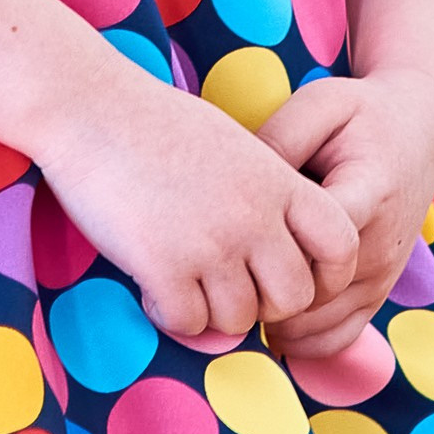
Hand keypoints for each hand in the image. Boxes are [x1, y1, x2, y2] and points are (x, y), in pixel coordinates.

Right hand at [36, 73, 358, 341]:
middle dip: (263, 303)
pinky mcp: (165, 268)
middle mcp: (254, 215)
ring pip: (239, 320)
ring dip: (211, 310)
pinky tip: (152, 283)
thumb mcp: (233, 146)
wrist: (92, 109)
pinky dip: (171, 313)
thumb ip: (264, 197)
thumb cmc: (156, 124)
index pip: (341, 245)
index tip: (292, 277)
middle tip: (226, 285)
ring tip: (183, 277)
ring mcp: (212, 243)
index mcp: (277, 179)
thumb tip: (274, 255)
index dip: (327, 274)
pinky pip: (189, 324)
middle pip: (293, 298)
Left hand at [253, 68, 433, 358]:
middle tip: (218, 272)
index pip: (318, 243)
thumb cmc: (361, 114)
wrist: (418, 129)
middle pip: (311, 297)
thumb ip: (279, 141)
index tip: (230, 240)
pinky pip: (336, 339)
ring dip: (274, 320)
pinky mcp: (379, 293)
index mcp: (370, 193)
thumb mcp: (320, 105)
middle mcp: (381, 245)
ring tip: (237, 289)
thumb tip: (232, 188)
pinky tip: (266, 310)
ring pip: (319, 329)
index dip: (269, 251)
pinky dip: (297, 339)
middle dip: (260, 291)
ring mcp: (384, 276)